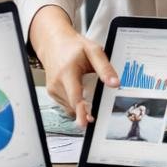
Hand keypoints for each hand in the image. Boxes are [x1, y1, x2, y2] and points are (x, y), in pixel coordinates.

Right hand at [30, 6, 118, 126]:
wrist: (53, 43)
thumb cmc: (73, 46)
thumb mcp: (93, 51)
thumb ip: (105, 68)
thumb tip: (115, 83)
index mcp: (67, 71)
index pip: (74, 96)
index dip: (81, 111)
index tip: (84, 123)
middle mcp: (57, 82)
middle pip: (73, 105)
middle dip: (84, 112)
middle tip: (93, 115)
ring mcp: (53, 89)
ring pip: (70, 106)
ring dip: (80, 106)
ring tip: (84, 89)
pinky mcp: (52, 93)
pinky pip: (66, 104)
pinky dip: (74, 102)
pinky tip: (78, 92)